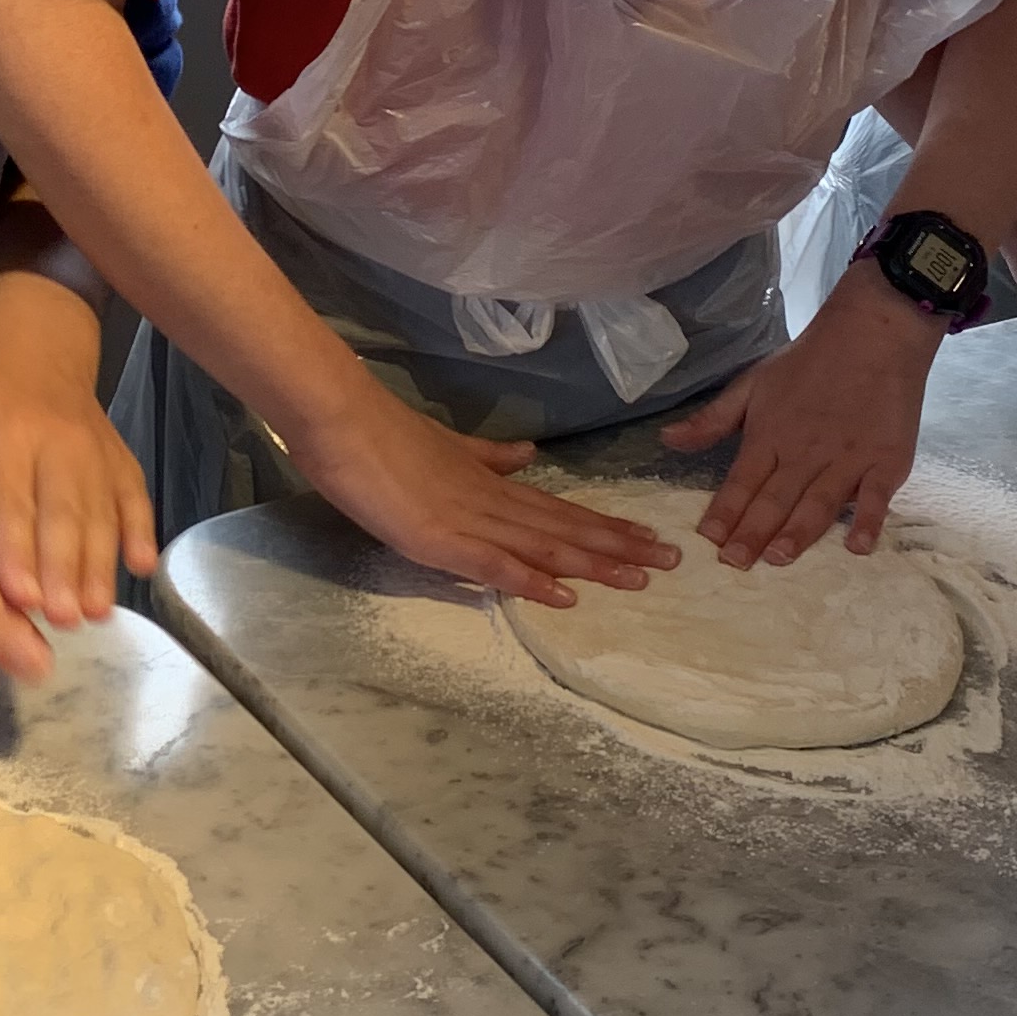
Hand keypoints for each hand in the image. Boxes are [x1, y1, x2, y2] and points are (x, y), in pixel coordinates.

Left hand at [0, 267, 156, 626]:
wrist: (37, 347)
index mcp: (6, 435)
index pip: (11, 501)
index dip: (17, 551)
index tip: (19, 598)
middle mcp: (58, 446)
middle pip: (62, 514)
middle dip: (64, 570)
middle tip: (63, 620)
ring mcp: (96, 454)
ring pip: (101, 513)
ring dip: (100, 564)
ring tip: (96, 612)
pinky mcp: (121, 460)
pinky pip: (136, 495)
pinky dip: (142, 530)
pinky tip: (143, 567)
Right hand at [289, 375, 678, 606]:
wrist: (341, 419)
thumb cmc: (381, 436)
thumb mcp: (446, 447)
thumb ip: (487, 457)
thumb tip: (529, 457)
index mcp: (492, 483)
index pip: (560, 509)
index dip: (606, 525)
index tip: (650, 536)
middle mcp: (492, 501)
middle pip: (566, 527)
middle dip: (620, 546)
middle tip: (676, 561)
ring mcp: (468, 520)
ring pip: (543, 544)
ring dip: (594, 562)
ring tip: (642, 577)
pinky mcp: (439, 539)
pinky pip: (493, 564)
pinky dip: (531, 580)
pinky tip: (567, 596)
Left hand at [665, 270, 941, 562]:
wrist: (873, 332)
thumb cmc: (809, 362)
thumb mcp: (752, 384)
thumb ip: (713, 420)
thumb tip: (667, 441)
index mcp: (770, 435)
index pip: (741, 480)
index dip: (724, 510)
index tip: (707, 540)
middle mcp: (805, 452)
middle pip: (775, 499)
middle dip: (753, 533)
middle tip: (735, 564)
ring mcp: (848, 459)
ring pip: (818, 503)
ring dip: (798, 532)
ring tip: (779, 559)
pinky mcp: (887, 461)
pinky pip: (876, 497)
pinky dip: (867, 521)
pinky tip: (857, 547)